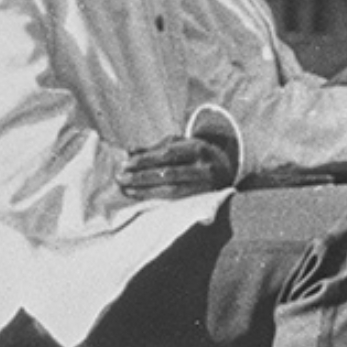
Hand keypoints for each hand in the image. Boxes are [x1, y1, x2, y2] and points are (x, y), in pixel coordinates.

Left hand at [118, 136, 234, 199]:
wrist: (226, 169)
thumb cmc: (195, 154)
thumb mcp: (180, 144)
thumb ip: (155, 147)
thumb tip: (129, 151)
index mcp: (198, 148)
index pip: (167, 154)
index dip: (145, 160)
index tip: (125, 164)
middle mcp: (204, 167)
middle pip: (168, 173)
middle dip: (141, 177)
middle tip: (120, 178)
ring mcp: (206, 186)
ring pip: (172, 190)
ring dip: (146, 191)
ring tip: (127, 190)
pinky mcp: (204, 200)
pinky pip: (177, 202)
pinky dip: (157, 200)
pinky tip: (142, 199)